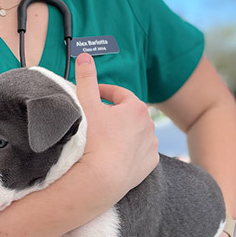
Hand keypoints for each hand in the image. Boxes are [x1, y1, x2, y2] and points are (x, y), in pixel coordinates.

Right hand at [74, 53, 158, 201]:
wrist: (100, 180)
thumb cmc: (93, 140)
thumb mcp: (86, 104)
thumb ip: (86, 79)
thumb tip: (85, 57)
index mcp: (136, 108)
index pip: (118, 94)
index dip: (103, 93)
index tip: (93, 96)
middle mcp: (149, 126)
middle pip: (127, 113)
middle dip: (113, 113)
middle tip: (95, 118)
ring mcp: (150, 146)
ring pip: (135, 133)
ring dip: (122, 132)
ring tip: (104, 138)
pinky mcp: (149, 165)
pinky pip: (139, 152)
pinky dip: (129, 150)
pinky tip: (115, 154)